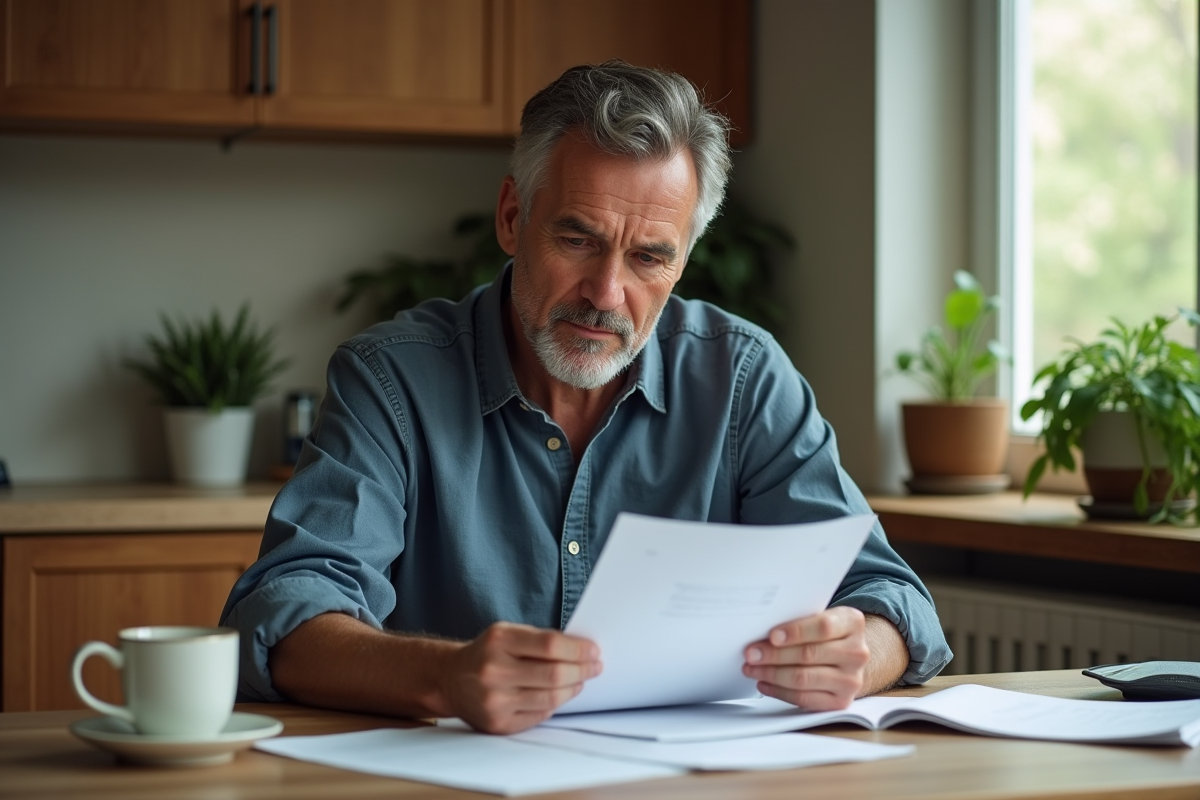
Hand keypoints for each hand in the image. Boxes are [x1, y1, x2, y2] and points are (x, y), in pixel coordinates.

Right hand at [440, 622, 601, 733]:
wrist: (451, 679)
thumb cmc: (487, 653)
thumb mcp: (506, 633)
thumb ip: (539, 639)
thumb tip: (581, 650)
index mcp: (498, 641)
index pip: (550, 645)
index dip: (578, 649)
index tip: (593, 650)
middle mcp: (494, 671)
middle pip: (554, 673)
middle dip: (582, 670)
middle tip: (595, 666)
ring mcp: (495, 701)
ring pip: (551, 698)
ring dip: (573, 688)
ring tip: (580, 680)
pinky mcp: (498, 723)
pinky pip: (540, 715)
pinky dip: (554, 704)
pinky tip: (558, 694)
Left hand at [742, 606, 868, 710]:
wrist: (849, 658)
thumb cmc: (826, 633)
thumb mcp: (820, 616)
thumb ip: (799, 618)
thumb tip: (761, 628)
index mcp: (853, 623)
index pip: (823, 627)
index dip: (796, 632)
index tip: (771, 635)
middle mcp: (857, 652)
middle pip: (809, 654)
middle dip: (774, 654)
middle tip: (750, 653)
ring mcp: (851, 680)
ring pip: (804, 678)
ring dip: (772, 674)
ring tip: (751, 668)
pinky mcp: (841, 702)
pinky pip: (804, 699)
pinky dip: (779, 691)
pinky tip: (764, 683)